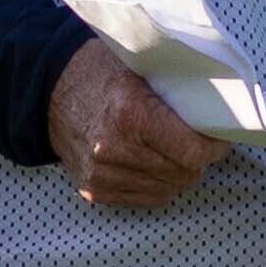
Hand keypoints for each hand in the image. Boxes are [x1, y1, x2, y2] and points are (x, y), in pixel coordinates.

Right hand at [44, 36, 231, 209]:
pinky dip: (158, 184)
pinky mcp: (94, 189)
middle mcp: (113, 150)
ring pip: (167, 189)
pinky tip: (155, 163)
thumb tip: (219, 116)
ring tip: (177, 152)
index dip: (213, 148)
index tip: (219, 138)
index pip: (192, 152)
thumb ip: (176, 94)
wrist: (45, 88)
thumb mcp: (142, 68)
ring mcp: (101, 174)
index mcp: (130, 115)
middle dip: (198, 160)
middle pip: (183, 174)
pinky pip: (146, 198)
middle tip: (200, 143)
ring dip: (179, 173)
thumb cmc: (99, 70)